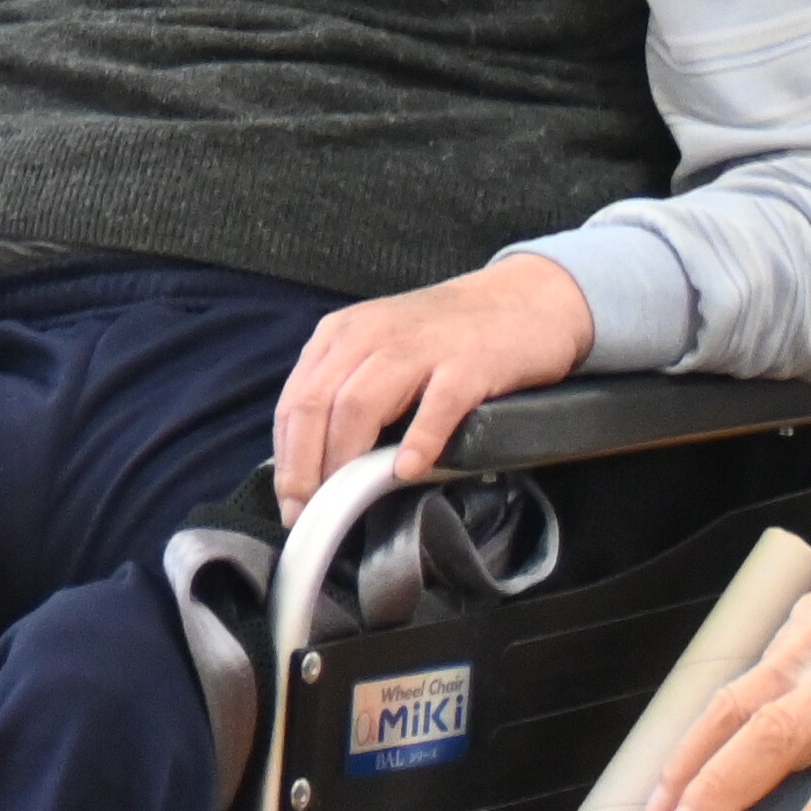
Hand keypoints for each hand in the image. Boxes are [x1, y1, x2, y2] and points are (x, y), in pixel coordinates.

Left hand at [270, 256, 593, 499]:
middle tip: (305, 511)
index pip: (295, 399)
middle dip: (304, 464)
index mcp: (342, 335)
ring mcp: (419, 349)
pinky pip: (435, 406)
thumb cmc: (447, 334)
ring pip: (359, 404)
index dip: (286, 454)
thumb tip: (321, 457)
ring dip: (344, 458)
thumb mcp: (382, 348)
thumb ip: (351, 388)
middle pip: (316, 404)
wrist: (524, 299)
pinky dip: (418, 441)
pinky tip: (409, 472)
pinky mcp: (468, 364)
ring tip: (343, 501)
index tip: (288, 498)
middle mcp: (370, 336)